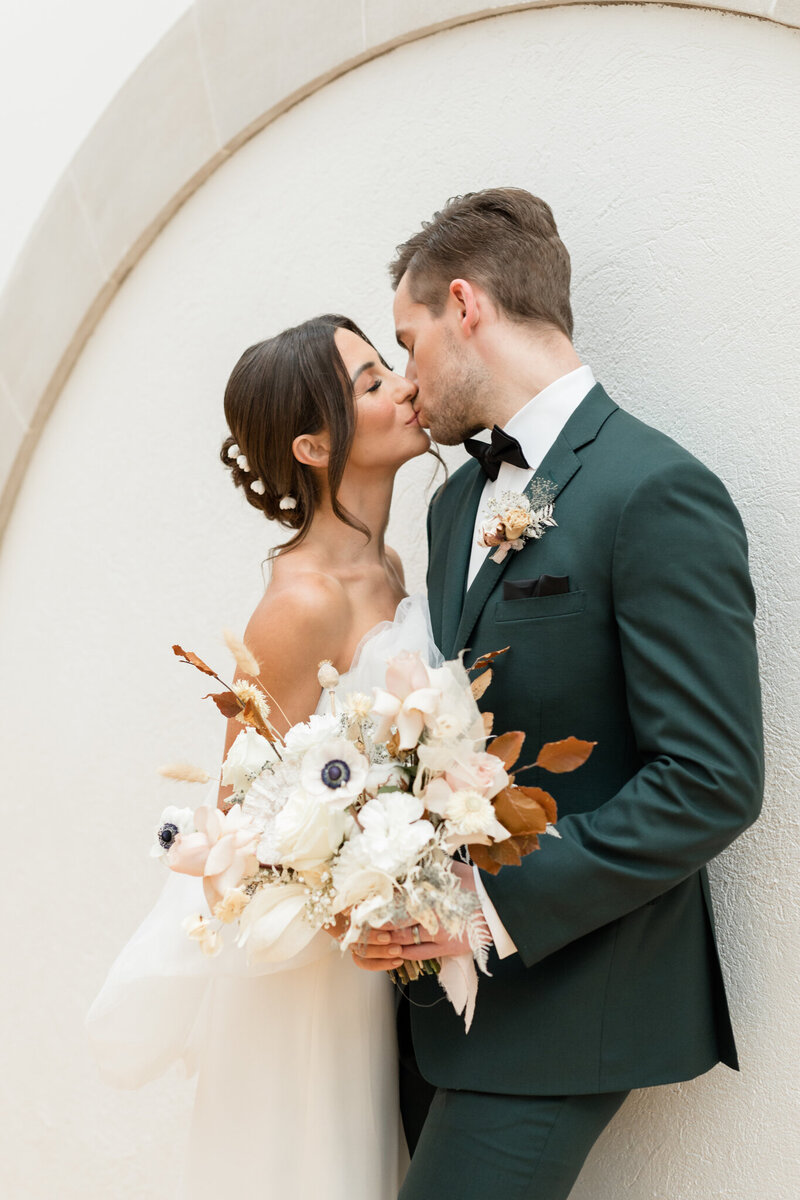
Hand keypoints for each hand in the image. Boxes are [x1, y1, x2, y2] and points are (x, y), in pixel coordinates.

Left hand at [350, 861, 488, 969]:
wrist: (500, 907)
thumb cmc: (475, 884)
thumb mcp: (450, 870)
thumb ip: (429, 864)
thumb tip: (411, 850)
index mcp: (428, 892)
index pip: (393, 899)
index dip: (375, 902)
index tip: (360, 903)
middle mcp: (429, 913)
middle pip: (393, 920)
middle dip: (374, 922)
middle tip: (357, 922)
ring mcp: (436, 933)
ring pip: (401, 939)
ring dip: (384, 939)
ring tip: (369, 937)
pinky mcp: (445, 948)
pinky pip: (417, 954)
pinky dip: (402, 952)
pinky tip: (392, 950)